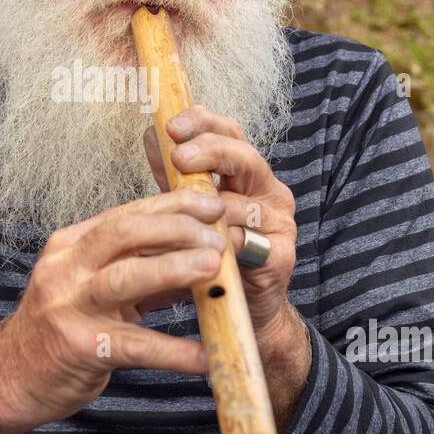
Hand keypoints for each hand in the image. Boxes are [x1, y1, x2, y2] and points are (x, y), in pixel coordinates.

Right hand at [0, 186, 229, 433]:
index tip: (213, 205)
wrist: (9, 379)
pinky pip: (134, 346)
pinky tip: (205, 357)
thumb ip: (142, 269)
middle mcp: (66, 268)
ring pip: (125, 277)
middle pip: (124, 232)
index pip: (127, 213)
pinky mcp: (78, 347)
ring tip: (215, 268)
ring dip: (174, 268)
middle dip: (176, 228)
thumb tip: (202, 255)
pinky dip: (173, 350)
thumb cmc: (62, 328)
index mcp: (71, 245)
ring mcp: (69, 306)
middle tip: (218, 237)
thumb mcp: (94, 287)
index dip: (173, 205)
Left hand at [142, 104, 296, 344]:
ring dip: (211, 206)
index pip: (230, 133)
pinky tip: (205, 246)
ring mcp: (280, 224)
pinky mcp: (281, 257)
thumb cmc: (211, 253)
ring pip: (246, 204)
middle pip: (245, 157)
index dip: (203, 123)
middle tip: (180, 156)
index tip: (172, 125)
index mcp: (248, 175)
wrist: (239, 310)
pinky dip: (225, 244)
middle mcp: (270, 193)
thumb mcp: (189, 208)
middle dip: (210, 151)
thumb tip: (152, 137)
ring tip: (180, 208)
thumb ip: (175, 176)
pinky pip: (251, 245)